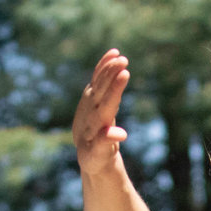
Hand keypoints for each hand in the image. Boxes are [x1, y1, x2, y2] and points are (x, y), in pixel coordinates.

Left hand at [73, 49, 130, 175]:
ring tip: (120, 55)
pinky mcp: (92, 96)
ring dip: (109, 67)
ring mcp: (90, 100)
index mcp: (95, 122)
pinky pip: (98, 78)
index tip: (124, 74)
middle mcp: (91, 108)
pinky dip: (104, 65)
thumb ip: (105, 143)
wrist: (86, 152)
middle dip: (111, 74)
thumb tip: (120, 134)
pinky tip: (113, 53)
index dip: (115, 88)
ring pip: (99, 80)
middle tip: (123, 60)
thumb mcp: (99, 155)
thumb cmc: (95, 157)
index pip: (106, 102)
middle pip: (101, 88)